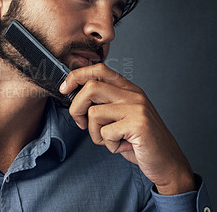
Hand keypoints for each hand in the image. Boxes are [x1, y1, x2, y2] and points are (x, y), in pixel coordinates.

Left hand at [59, 63, 194, 194]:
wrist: (167, 162)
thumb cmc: (138, 141)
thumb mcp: (120, 116)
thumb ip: (103, 103)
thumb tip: (74, 96)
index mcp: (127, 89)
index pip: (98, 70)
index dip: (76, 76)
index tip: (64, 89)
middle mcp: (133, 94)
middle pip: (90, 87)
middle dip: (76, 108)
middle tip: (81, 123)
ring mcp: (137, 108)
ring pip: (94, 113)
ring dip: (94, 133)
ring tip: (110, 139)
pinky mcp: (139, 124)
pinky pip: (106, 132)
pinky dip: (108, 145)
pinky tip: (122, 146)